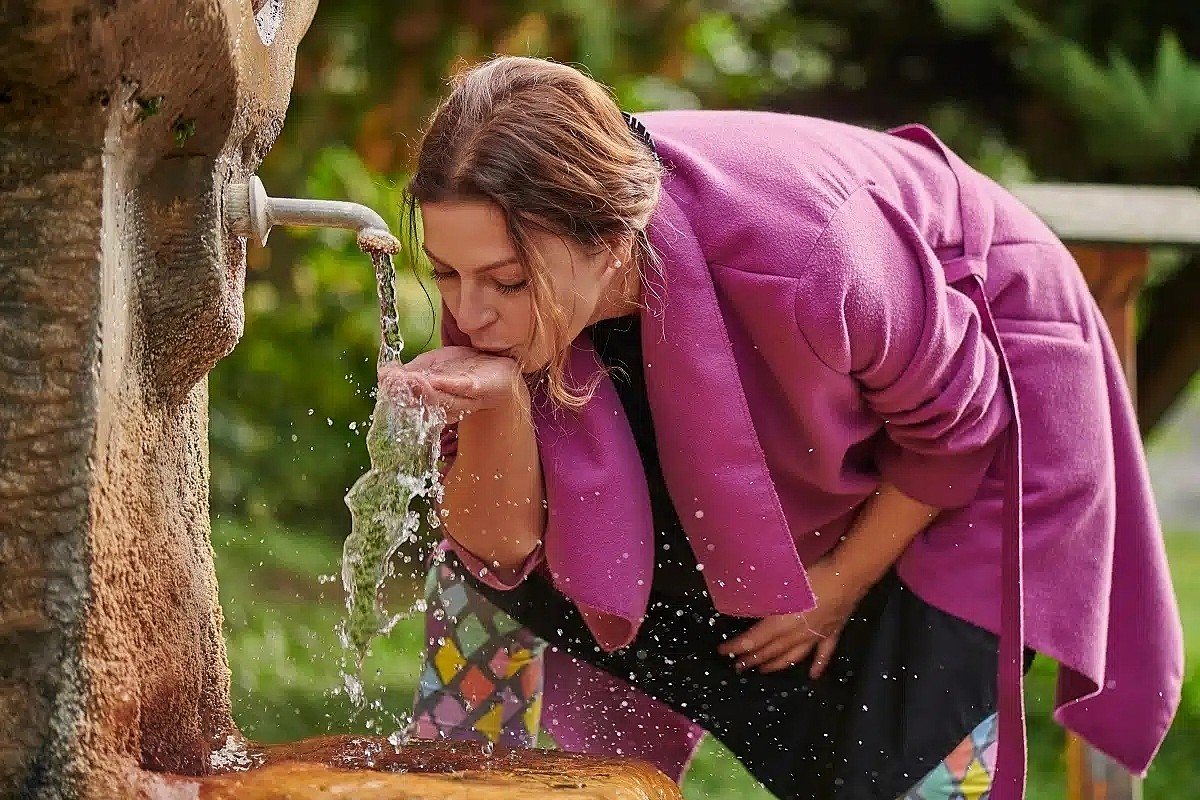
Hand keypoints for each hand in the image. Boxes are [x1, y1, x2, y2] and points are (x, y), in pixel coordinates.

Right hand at [378, 346, 523, 418]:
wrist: (501, 370)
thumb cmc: (463, 370)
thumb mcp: (433, 367)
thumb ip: (410, 372)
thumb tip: (384, 374)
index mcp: (434, 401)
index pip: (411, 401)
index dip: (395, 394)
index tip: (383, 382)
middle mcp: (447, 405)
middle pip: (424, 402)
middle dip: (406, 392)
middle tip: (391, 381)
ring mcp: (462, 397)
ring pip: (440, 399)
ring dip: (423, 390)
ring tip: (407, 379)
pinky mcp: (477, 387)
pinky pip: (460, 388)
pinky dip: (445, 385)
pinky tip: (431, 380)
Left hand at [716, 556, 865, 678]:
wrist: (849, 575)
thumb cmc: (814, 575)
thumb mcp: (784, 584)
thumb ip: (767, 596)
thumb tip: (748, 600)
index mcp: (783, 622)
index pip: (755, 639)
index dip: (737, 646)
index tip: (723, 652)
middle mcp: (797, 634)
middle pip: (771, 650)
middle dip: (753, 659)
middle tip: (738, 666)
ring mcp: (816, 636)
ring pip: (793, 656)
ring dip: (776, 665)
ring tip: (764, 671)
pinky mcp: (832, 633)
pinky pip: (823, 653)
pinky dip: (817, 665)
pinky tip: (812, 676)